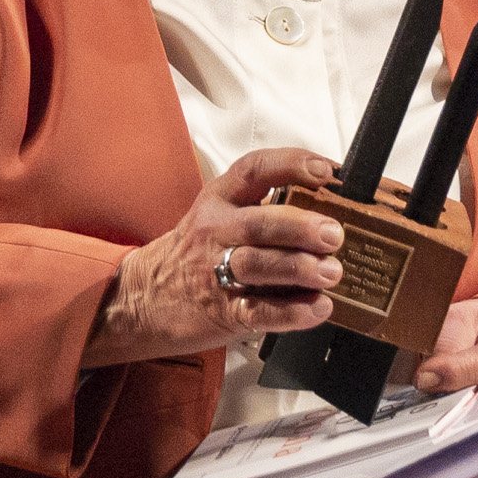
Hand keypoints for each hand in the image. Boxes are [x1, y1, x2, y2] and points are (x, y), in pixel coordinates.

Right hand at [85, 148, 346, 368]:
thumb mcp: (218, 217)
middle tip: (333, 235)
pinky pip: (259, 311)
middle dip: (301, 227)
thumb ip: (266, 210)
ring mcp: (215, 272)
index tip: (328, 172)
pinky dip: (291, 312)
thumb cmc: (195, 254)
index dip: (293, 165)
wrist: (142, 299)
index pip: (255, 170)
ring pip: (258, 266)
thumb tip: (335, 212)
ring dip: (299, 268)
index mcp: (219, 199)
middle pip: (259, 223)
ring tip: (330, 272)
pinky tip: (317, 308)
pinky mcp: (222, 312)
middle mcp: (216, 230)